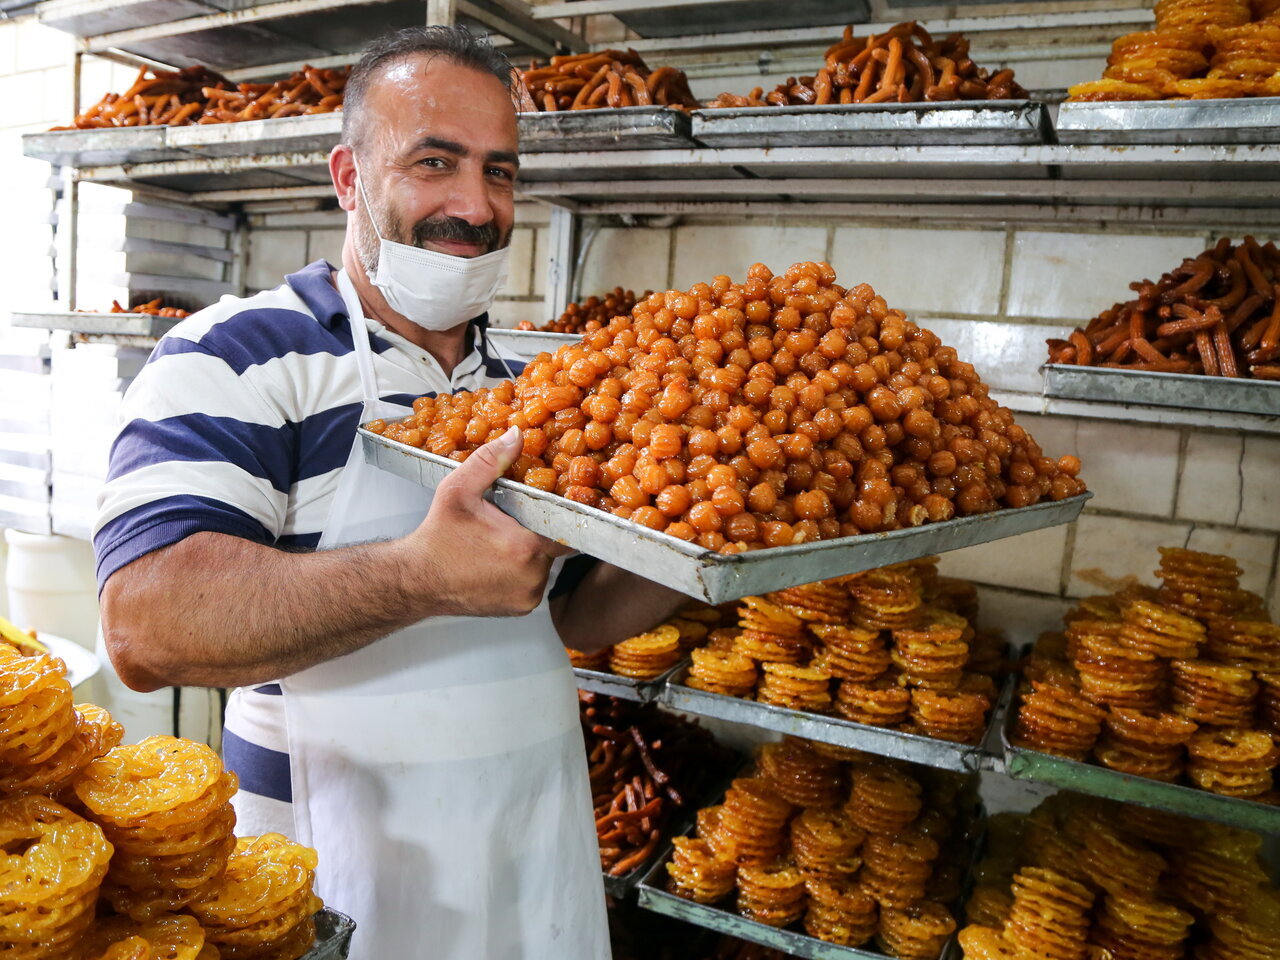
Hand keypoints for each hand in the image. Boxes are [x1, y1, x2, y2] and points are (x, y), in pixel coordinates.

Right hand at [401, 426, 571, 617]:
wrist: (416, 580)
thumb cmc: (437, 537)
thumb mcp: (458, 490)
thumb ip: (490, 461)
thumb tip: (516, 436)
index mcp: (524, 546)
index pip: (567, 527)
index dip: (560, 513)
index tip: (547, 506)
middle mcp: (532, 576)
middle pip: (555, 545)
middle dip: (538, 530)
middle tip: (513, 522)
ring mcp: (528, 596)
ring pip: (546, 564)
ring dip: (531, 551)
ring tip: (503, 542)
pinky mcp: (521, 610)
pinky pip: (534, 583)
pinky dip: (523, 571)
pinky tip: (499, 561)